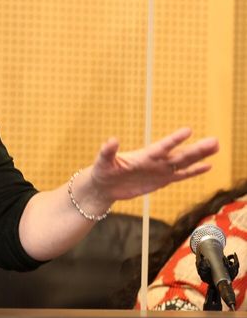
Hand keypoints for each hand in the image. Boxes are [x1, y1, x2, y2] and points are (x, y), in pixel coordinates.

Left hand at [89, 127, 219, 200]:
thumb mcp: (102, 162)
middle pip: (179, 154)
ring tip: (216, 147)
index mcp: (144, 156)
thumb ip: (107, 151)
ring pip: (184, 163)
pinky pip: (180, 176)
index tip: (188, 131)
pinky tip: (207, 166)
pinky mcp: (161, 180)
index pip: (162, 147)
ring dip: (200, 157)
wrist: (104, 186)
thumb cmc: (102, 171)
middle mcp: (155, 161)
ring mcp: (160, 170)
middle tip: (215, 141)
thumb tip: (112, 140)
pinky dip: (193, 172)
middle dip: (197, 149)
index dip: (174, 140)